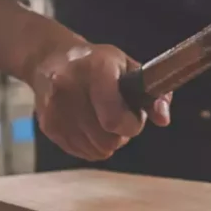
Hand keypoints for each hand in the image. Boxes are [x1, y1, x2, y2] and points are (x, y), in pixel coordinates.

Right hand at [31, 43, 170, 160]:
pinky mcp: (47, 125)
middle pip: (107, 140)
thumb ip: (152, 93)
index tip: (134, 116)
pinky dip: (90, 144)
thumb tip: (163, 119)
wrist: (50, 59)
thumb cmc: (96, 63)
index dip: (132, 124)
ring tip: (102, 119)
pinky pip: (81, 152)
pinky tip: (88, 124)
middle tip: (118, 117)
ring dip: (105, 141)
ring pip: (95, 150)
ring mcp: (55, 108)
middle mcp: (70, 87)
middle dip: (120, 135)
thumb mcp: (128, 66)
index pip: (115, 119)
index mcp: (96, 69)